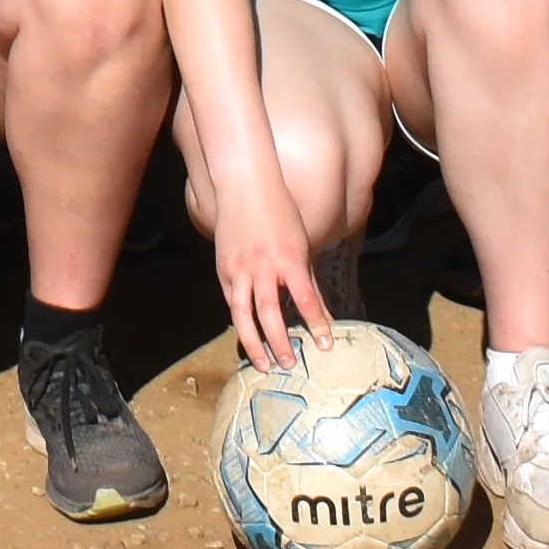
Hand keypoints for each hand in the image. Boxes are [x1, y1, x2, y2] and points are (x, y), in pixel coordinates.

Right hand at [207, 185, 328, 372]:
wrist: (244, 184)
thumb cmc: (279, 210)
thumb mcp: (300, 243)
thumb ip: (308, 280)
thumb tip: (323, 314)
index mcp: (288, 258)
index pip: (306, 299)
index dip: (317, 324)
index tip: (325, 345)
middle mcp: (262, 266)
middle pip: (270, 313)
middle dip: (280, 342)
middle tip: (290, 364)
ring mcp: (238, 268)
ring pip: (242, 314)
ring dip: (253, 342)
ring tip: (263, 363)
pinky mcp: (223, 268)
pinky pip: (231, 300)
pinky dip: (239, 320)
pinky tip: (247, 336)